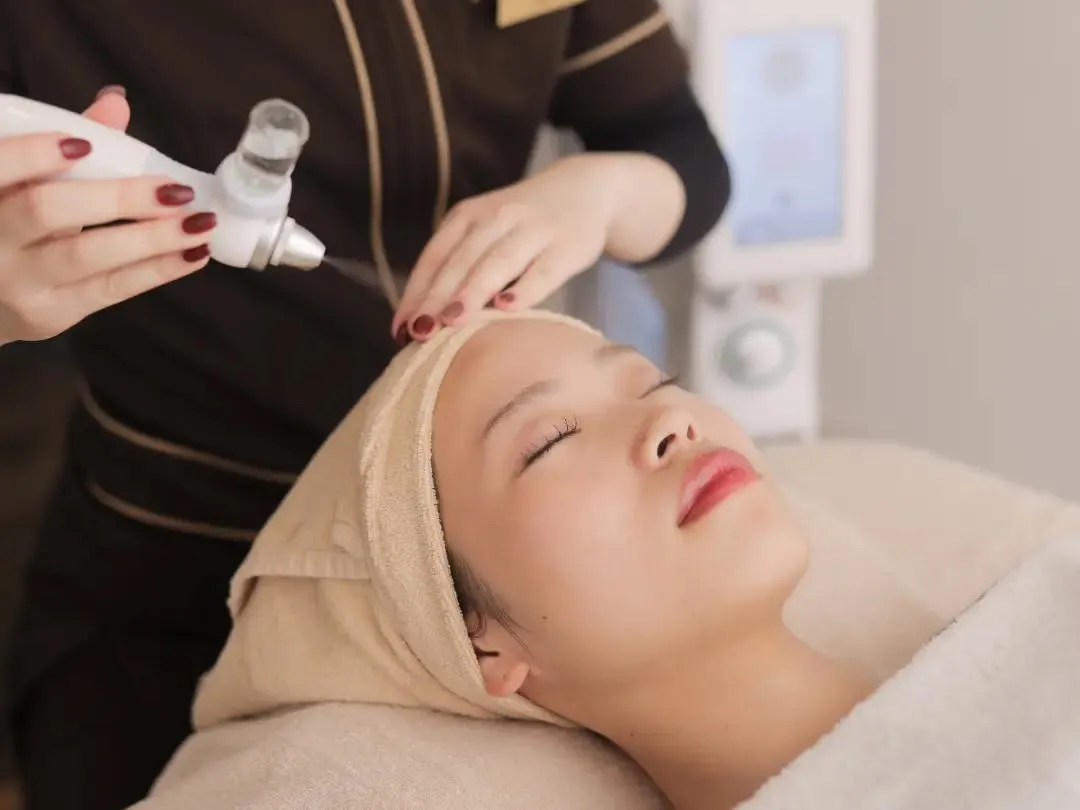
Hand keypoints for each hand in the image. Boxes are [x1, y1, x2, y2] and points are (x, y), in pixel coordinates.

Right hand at [0, 88, 216, 345]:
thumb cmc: (5, 222)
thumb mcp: (19, 181)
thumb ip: (61, 144)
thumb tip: (116, 102)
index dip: (32, 155)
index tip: (81, 145)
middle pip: (48, 212)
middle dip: (118, 198)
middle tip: (176, 190)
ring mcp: (22, 283)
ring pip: (88, 255)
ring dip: (152, 237)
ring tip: (200, 223)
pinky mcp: (52, 314)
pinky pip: (112, 288)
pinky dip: (159, 269)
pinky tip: (195, 253)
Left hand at [391, 154, 621, 341]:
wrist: (586, 190)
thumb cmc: (522, 226)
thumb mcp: (485, 232)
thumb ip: (458, 265)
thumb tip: (421, 322)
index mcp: (467, 216)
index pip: (434, 256)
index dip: (416, 293)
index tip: (399, 330)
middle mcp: (497, 218)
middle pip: (461, 261)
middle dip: (437, 297)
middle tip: (419, 332)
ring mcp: (534, 230)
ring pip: (497, 262)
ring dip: (472, 291)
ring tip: (452, 321)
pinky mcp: (568, 246)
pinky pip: (544, 270)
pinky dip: (526, 288)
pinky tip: (508, 307)